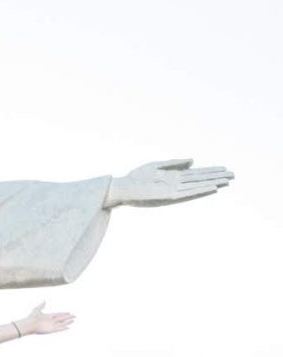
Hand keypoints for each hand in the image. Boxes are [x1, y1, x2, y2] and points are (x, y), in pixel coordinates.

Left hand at [15, 302, 73, 335]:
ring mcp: (51, 325)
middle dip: (68, 317)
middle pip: (61, 319)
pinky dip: (64, 328)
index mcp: (48, 316)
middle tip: (74, 316)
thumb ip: (41, 305)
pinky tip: (68, 327)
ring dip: (67, 322)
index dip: (63, 313)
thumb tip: (44, 300)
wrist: (29, 324)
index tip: (68, 312)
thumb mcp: (37, 309)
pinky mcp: (51, 330)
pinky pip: (59, 328)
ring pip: (62, 323)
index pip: (58, 314)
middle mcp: (51, 321)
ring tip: (73, 320)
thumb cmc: (32, 317)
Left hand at [104, 159, 232, 207]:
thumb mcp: (156, 166)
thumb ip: (174, 163)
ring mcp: (173, 189)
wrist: (122, 187)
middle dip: (216, 176)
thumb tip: (193, 160)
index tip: (225, 168)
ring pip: (196, 186)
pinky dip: (198, 190)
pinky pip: (186, 193)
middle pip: (200, 179)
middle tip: (233, 175)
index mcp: (174, 176)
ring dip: (211, 183)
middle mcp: (176, 183)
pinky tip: (209, 188)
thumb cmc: (136, 177)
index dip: (210, 171)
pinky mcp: (167, 195)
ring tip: (226, 181)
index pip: (196, 173)